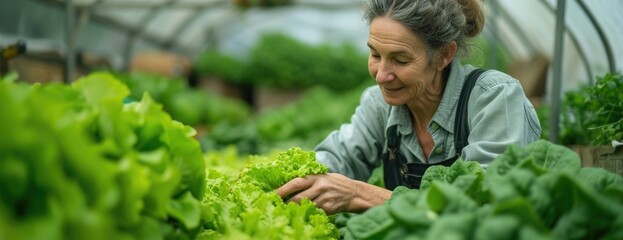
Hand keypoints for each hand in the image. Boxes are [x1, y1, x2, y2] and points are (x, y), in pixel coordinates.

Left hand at [275, 173, 391, 214]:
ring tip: (288, 211)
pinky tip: (304, 214)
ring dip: (295, 210)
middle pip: (297, 198)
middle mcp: (320, 187)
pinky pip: (314, 212)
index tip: (271, 194)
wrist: (354, 193)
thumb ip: (308, 178)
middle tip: (276, 206)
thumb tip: (287, 182)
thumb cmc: (335, 183)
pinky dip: (307, 213)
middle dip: (285, 203)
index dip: (282, 189)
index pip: (295, 183)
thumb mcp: (322, 176)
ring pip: (305, 207)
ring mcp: (324, 199)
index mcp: (316, 177)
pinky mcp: (329, 209)